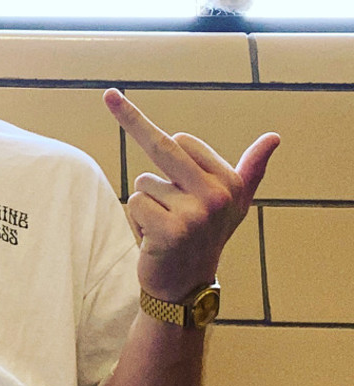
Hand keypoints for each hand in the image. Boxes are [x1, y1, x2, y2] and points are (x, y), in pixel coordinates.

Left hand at [103, 89, 279, 300]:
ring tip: (165, 227)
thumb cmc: (206, 236)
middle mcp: (217, 196)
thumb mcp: (236, 203)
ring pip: (144, 183)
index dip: (169, 149)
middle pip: (163, 147)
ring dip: (147, 205)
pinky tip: (155, 239)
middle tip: (110, 100)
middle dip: (132, 119)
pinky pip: (136, 203)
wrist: (186, 285)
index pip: (183, 141)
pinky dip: (138, 220)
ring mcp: (195, 214)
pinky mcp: (171, 231)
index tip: (166, 150)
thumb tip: (274, 137)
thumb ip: (252, 169)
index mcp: (231, 183)